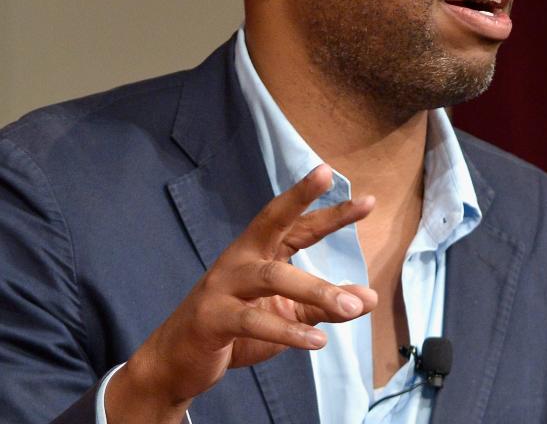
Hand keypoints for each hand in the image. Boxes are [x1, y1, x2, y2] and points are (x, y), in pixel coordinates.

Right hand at [106, 165, 376, 422]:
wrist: (177, 361)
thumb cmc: (237, 327)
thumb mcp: (288, 314)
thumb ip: (325, 305)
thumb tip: (369, 299)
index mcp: (259, 251)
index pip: (299, 224)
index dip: (332, 212)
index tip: (369, 202)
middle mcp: (240, 258)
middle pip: (274, 221)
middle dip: (304, 200)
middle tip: (339, 185)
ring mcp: (223, 285)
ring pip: (273, 276)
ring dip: (317, 290)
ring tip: (352, 307)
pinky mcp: (212, 317)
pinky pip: (254, 320)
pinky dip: (288, 332)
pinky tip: (318, 341)